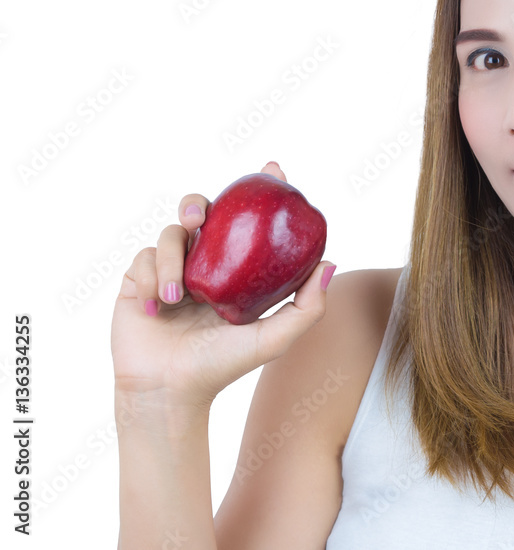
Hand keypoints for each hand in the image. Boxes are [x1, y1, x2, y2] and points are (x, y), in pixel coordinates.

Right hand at [110, 162, 333, 409]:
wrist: (170, 391)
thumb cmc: (223, 367)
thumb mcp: (274, 338)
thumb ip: (307, 307)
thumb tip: (330, 263)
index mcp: (234, 269)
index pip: (246, 219)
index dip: (258, 189)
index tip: (272, 170)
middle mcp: (203, 263)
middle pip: (200, 211)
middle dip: (198, 203)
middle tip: (200, 218)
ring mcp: (168, 269)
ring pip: (169, 234)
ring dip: (171, 261)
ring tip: (177, 296)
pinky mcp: (136, 280)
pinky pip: (141, 258)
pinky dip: (149, 278)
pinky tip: (157, 308)